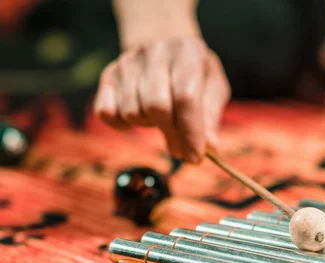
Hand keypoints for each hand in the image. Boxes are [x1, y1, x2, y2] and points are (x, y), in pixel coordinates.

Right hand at [94, 35, 230, 162]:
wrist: (162, 41)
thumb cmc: (194, 72)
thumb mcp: (213, 86)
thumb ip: (211, 116)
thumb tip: (209, 148)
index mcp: (188, 50)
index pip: (185, 97)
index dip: (191, 132)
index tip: (195, 156)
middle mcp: (155, 51)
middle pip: (156, 106)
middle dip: (171, 135)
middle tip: (180, 149)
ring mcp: (127, 62)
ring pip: (132, 112)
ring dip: (149, 126)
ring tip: (162, 117)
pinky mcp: (108, 75)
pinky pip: (107, 113)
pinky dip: (122, 124)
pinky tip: (139, 116)